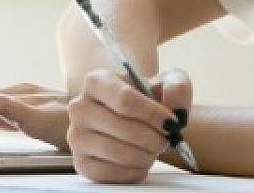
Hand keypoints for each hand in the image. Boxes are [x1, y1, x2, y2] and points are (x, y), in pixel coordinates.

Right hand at [67, 68, 192, 182]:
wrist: (138, 120)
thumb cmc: (151, 99)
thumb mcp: (168, 82)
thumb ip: (177, 87)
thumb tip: (173, 105)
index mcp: (97, 81)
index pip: (125, 100)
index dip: (153, 115)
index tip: (171, 123)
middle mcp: (80, 107)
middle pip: (123, 128)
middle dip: (153, 138)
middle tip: (167, 140)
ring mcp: (76, 136)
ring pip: (118, 152)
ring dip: (146, 156)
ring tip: (155, 149)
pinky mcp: (81, 163)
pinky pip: (110, 173)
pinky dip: (134, 171)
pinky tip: (142, 161)